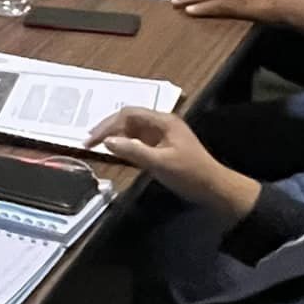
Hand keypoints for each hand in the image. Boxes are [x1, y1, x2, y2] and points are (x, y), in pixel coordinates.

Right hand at [85, 107, 258, 219]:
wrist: (215, 189)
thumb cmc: (190, 174)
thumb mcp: (160, 163)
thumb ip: (133, 151)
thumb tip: (107, 142)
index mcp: (163, 121)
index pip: (128, 114)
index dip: (107, 125)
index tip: (91, 139)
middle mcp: (161, 124)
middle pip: (128, 119)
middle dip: (108, 128)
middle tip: (89, 142)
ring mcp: (162, 135)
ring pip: (132, 130)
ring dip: (115, 136)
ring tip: (97, 146)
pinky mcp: (162, 147)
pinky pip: (138, 141)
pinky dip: (124, 145)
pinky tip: (116, 152)